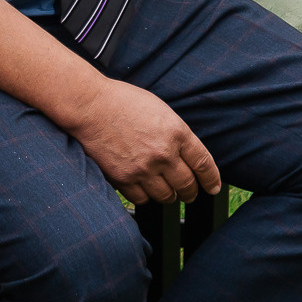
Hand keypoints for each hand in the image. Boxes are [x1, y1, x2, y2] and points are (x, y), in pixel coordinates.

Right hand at [61, 78, 219, 205]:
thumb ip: (176, 134)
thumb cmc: (122, 102)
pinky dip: (145, 196)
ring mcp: (143, 168)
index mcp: (177, 132)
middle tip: (189, 193)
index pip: (204, 164)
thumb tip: (186, 157)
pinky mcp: (123, 178)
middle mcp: (164, 153)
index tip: (212, 188)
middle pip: (187, 184)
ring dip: (168, 195)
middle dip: (190, 192)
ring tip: (165, 191)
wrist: (89, 105)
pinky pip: (142, 199)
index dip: (211, 179)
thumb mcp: (159, 110)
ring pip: (166, 196)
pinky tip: (143, 188)